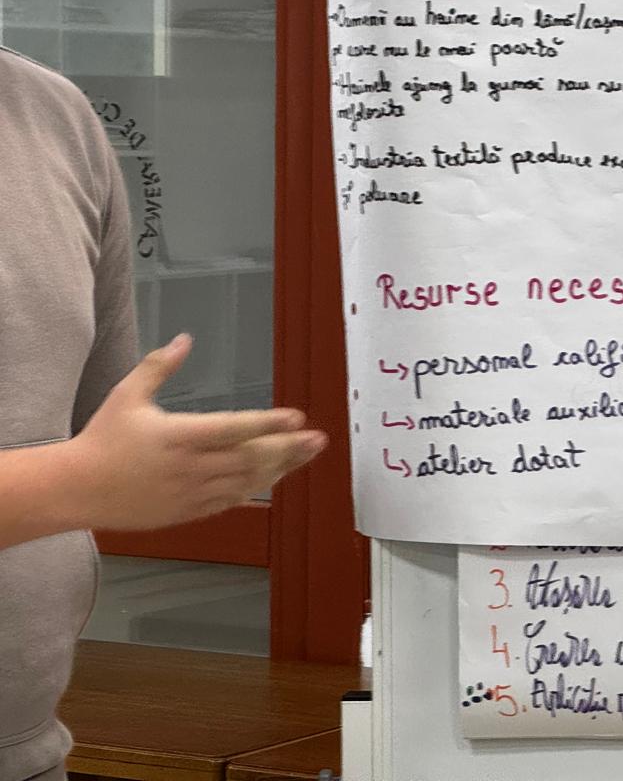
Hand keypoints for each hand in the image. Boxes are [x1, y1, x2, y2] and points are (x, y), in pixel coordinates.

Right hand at [66, 334, 327, 530]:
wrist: (75, 490)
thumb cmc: (102, 439)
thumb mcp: (127, 396)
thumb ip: (158, 367)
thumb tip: (184, 339)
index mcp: (178, 436)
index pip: (233, 428)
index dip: (269, 423)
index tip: (297, 416)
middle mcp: (189, 466)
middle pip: (250, 457)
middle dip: (289, 448)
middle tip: (319, 438)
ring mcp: (190, 492)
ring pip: (247, 481)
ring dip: (281, 468)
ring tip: (308, 454)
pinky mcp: (188, 511)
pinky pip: (232, 500)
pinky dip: (257, 488)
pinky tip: (276, 476)